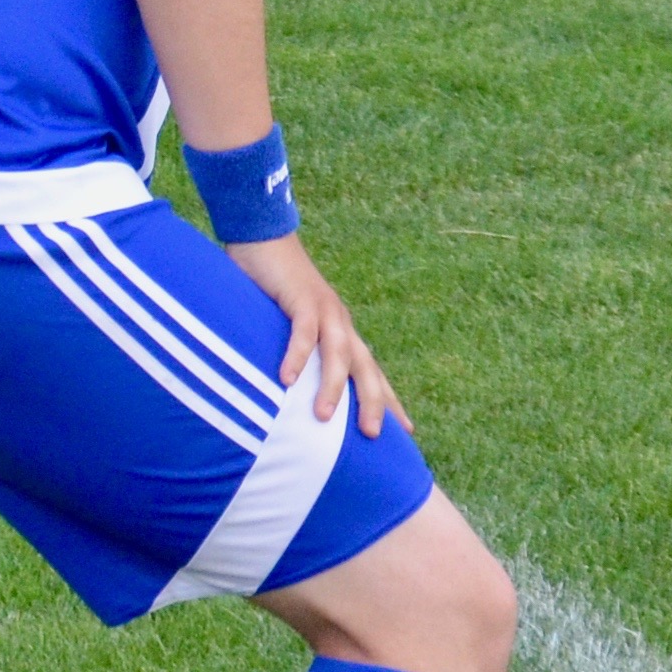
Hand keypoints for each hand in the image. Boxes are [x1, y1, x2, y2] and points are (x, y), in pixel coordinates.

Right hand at [227, 236, 402, 434]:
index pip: (371, 371)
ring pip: (337, 354)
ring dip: (331, 386)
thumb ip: (294, 352)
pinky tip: (287, 380)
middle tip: (372, 435)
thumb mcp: (289, 325)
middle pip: (365, 368)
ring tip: (323, 418)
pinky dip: (296, 356)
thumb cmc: (273, 286)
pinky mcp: (301, 299)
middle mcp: (341, 323)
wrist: (264, 236)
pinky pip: (303, 333)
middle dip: (372, 402)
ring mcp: (324, 310)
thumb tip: (287, 390)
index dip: (388, 400)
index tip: (406, 431)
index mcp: (342, 331)